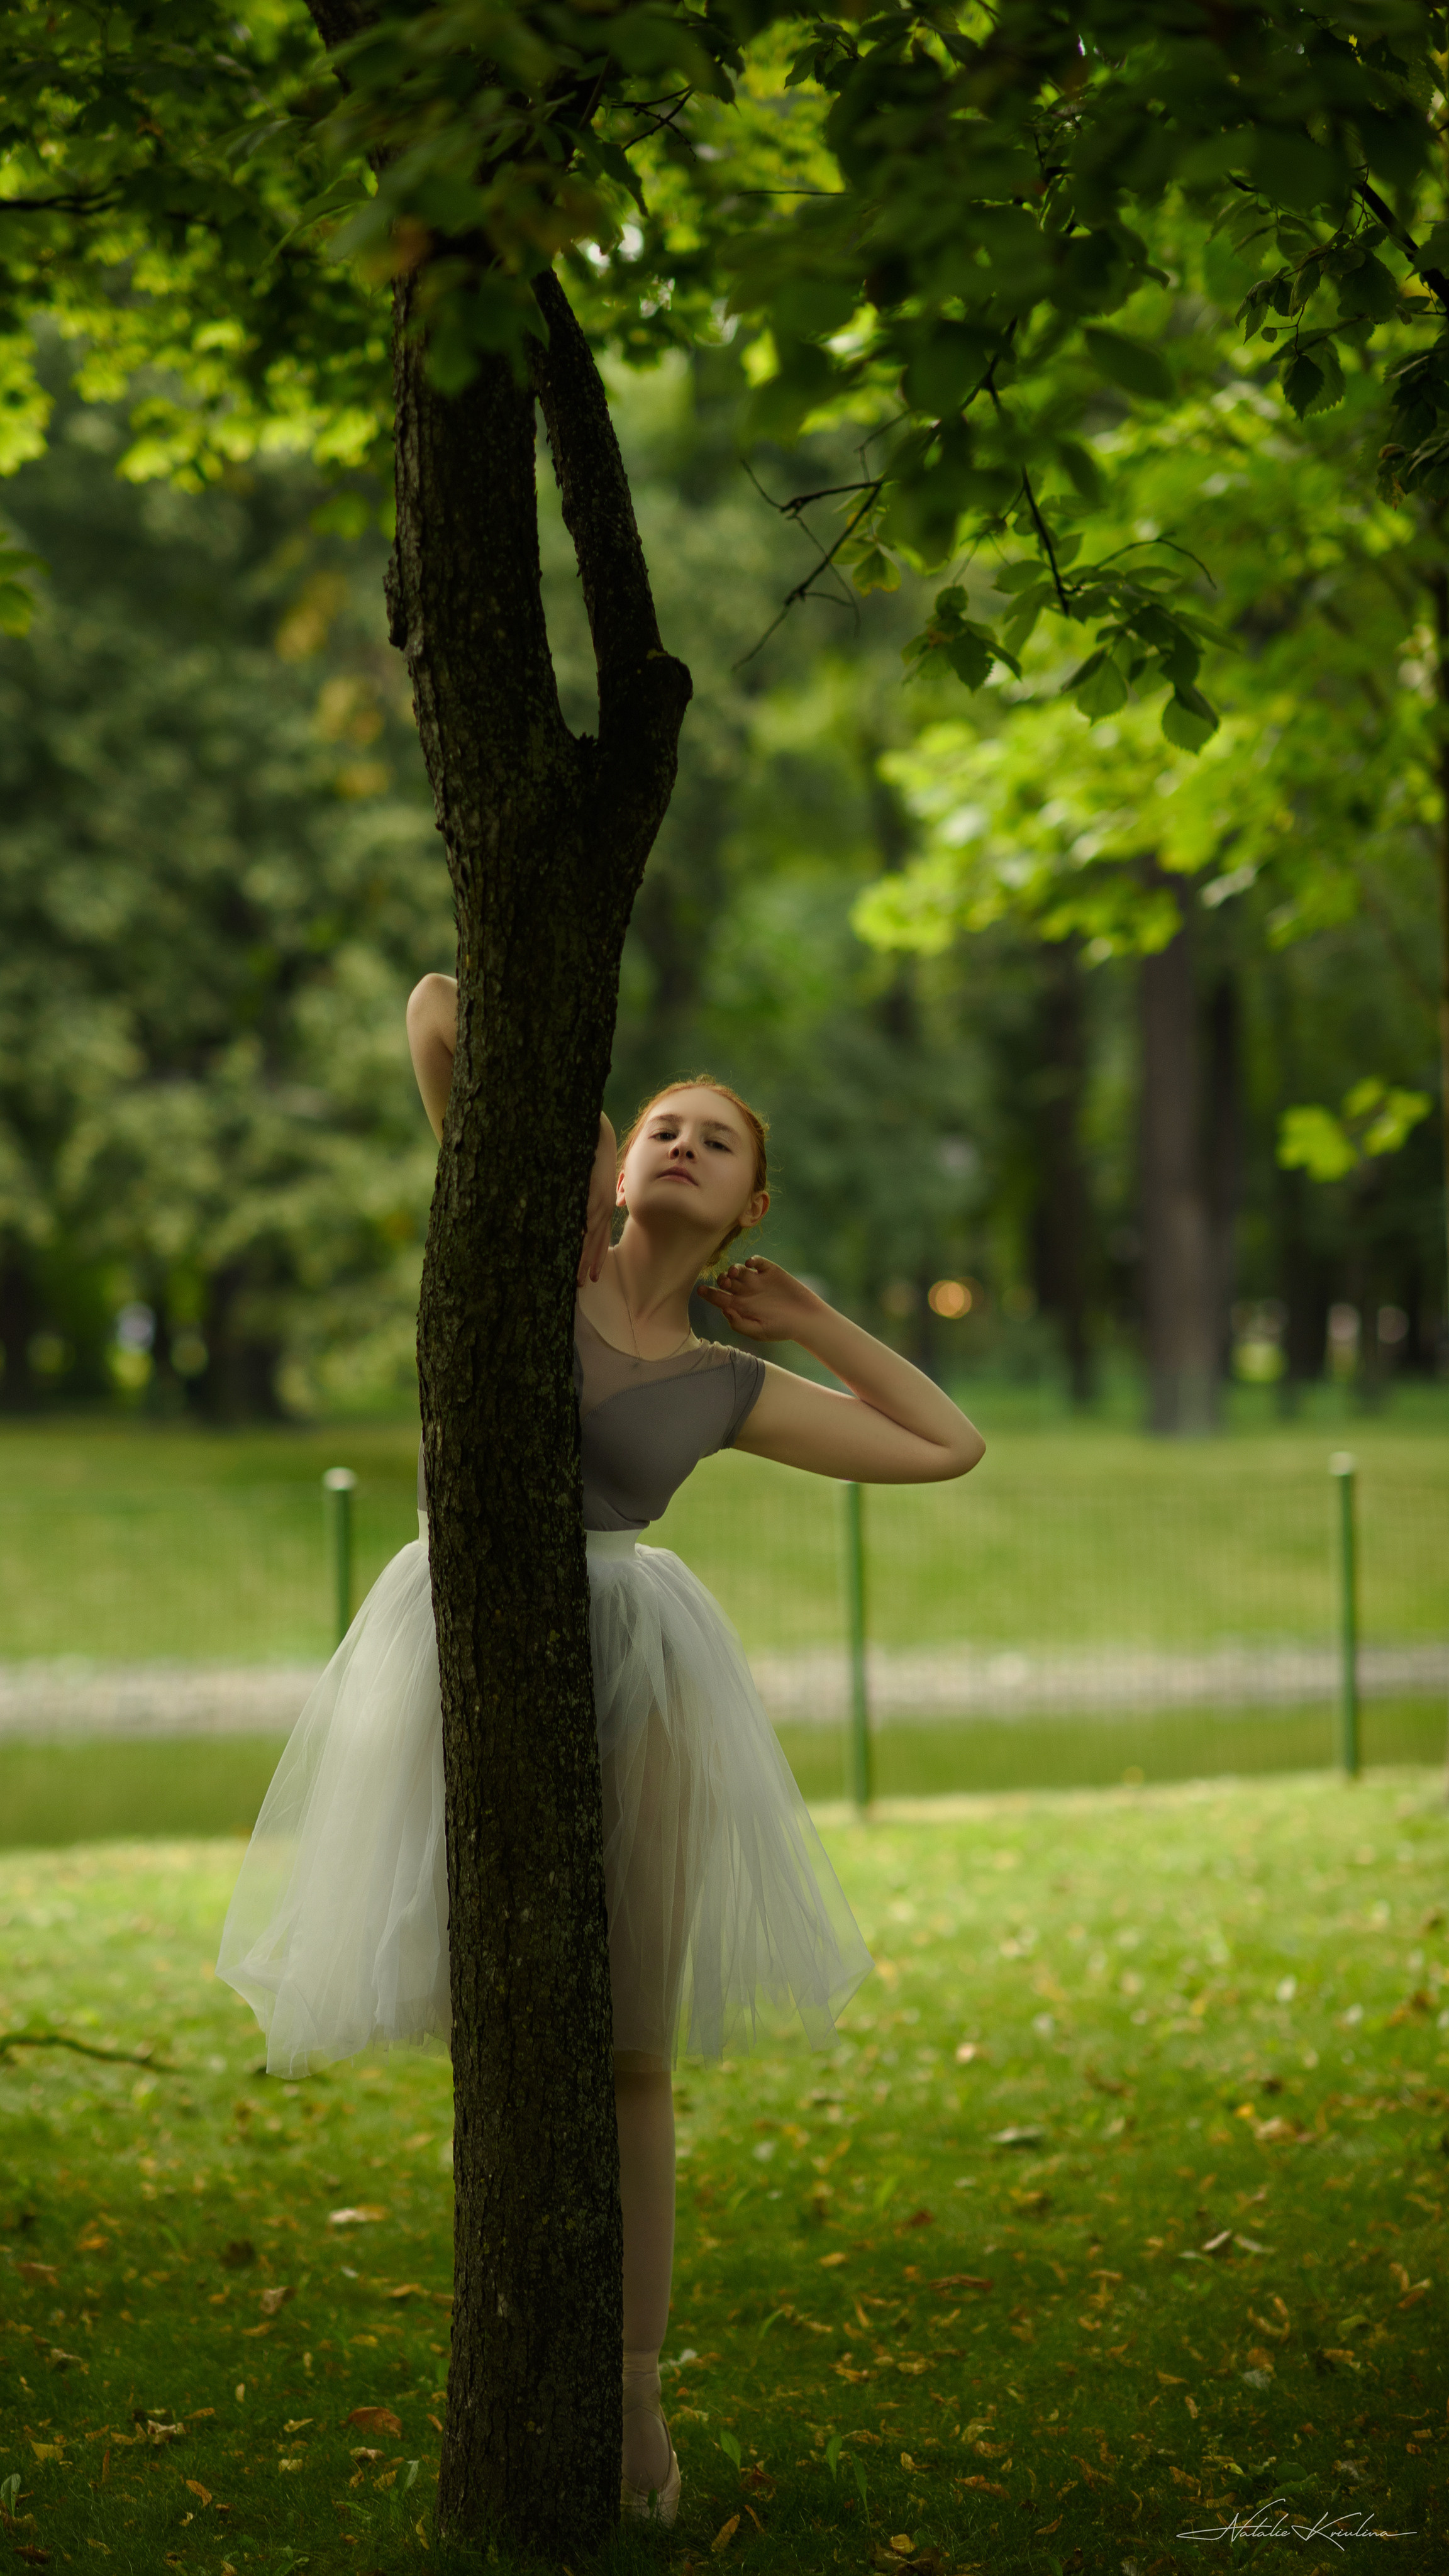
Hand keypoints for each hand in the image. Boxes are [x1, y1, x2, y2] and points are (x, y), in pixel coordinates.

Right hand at [577, 1114, 616, 1286]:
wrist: (597, 1133)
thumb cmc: (589, 1153)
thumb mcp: (588, 1178)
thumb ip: (582, 1194)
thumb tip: (572, 1208)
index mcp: (603, 1203)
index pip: (599, 1235)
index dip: (594, 1255)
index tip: (590, 1274)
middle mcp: (604, 1207)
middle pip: (597, 1242)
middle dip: (590, 1264)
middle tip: (582, 1285)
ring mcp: (599, 1202)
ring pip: (591, 1237)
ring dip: (584, 1259)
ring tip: (578, 1278)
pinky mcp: (593, 1196)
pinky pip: (585, 1221)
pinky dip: (580, 1239)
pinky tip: (573, 1254)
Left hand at [696, 1255, 822, 1342]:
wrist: (806, 1319)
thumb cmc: (782, 1329)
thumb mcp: (759, 1332)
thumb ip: (740, 1324)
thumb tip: (724, 1309)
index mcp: (740, 1307)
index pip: (718, 1298)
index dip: (708, 1293)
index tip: (700, 1290)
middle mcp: (746, 1292)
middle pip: (726, 1281)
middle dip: (722, 1279)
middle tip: (725, 1281)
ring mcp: (758, 1281)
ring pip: (739, 1270)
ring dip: (734, 1269)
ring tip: (735, 1273)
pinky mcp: (771, 1272)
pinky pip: (757, 1262)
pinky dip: (753, 1260)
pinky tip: (751, 1264)